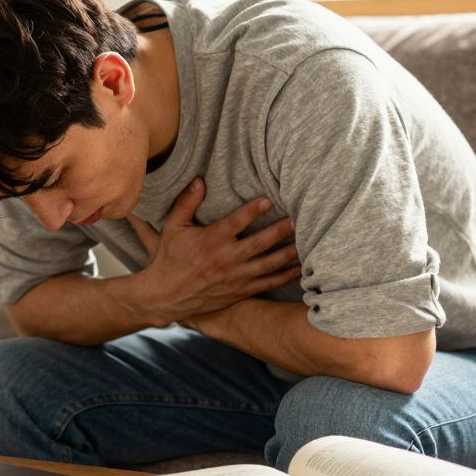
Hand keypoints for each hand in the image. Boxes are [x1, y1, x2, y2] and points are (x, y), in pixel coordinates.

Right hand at [125, 177, 300, 324]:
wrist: (167, 295)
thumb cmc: (170, 257)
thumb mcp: (172, 227)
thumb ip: (186, 203)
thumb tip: (199, 180)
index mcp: (210, 241)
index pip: (235, 223)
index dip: (252, 211)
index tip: (268, 199)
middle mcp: (225, 259)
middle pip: (259, 244)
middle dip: (280, 231)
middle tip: (298, 219)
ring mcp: (235, 277)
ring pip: (268, 264)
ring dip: (288, 252)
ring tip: (307, 240)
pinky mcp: (241, 290)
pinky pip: (268, 283)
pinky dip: (286, 276)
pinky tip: (301, 267)